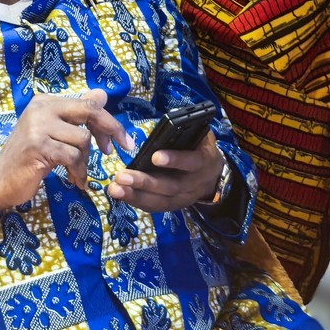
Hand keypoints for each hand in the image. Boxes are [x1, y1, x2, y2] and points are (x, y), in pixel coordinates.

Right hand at [0, 90, 130, 229]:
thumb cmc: (26, 158)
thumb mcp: (52, 133)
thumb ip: (75, 116)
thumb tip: (102, 94)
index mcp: (45, 102)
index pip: (87, 104)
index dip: (107, 121)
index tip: (121, 140)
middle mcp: (41, 108)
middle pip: (89, 112)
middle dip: (109, 130)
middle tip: (117, 150)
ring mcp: (38, 126)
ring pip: (82, 139)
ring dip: (85, 162)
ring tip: (77, 173)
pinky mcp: (38, 146)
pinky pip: (73, 157)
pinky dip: (78, 172)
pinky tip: (75, 181)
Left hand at [108, 130, 222, 213]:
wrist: (214, 175)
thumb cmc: (201, 148)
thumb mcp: (202, 135)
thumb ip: (188, 130)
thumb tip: (169, 122)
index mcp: (204, 161)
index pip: (191, 162)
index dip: (174, 160)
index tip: (154, 157)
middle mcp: (195, 183)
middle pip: (169, 186)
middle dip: (144, 182)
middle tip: (121, 177)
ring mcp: (185, 197)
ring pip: (161, 201)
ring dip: (136, 196)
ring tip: (115, 189)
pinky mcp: (175, 206)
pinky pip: (156, 207)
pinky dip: (138, 202)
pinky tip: (121, 195)